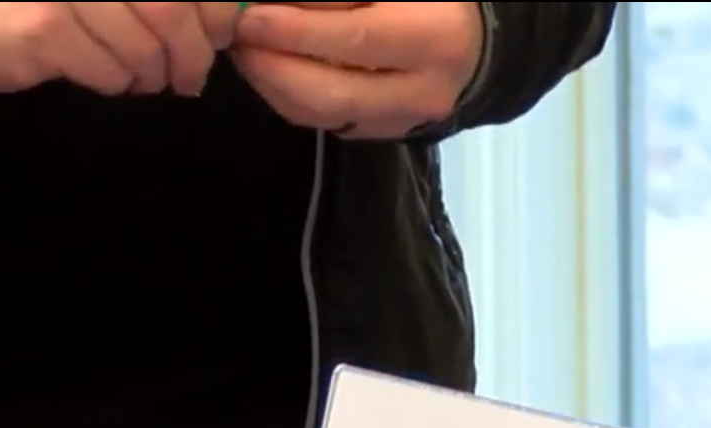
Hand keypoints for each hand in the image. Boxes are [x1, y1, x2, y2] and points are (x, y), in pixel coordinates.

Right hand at [0, 2, 240, 95]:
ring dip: (150, 74)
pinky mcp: (43, 26)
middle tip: (189, 78)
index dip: (219, 13)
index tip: (218, 38)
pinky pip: (109, 69)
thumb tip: (238, 15)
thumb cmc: (61, 4)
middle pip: (172, 10)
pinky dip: (114, 82)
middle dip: (192, 54)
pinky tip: (102, 74)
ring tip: (141, 78)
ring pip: (143, 45)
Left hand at [230, 1, 481, 138]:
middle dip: (273, 63)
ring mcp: (408, 119)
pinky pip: (324, 122)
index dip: (294, 28)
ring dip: (272, 82)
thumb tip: (273, 0)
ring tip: (247, 47)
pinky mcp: (387, 132)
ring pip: (324, 114)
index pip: (353, 37)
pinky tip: (270, 65)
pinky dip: (287, 94)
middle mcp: (427, 90)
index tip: (248, 12)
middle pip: (334, 91)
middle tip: (239, 32)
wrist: (471, 36)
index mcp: (436, 37)